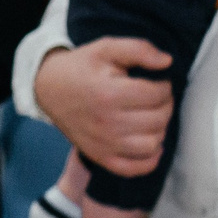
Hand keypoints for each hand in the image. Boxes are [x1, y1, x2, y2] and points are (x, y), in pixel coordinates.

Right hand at [31, 38, 174, 176]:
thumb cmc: (81, 67)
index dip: (165, 86)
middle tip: (156, 97)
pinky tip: (149, 141)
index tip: (158, 81)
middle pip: (158, 119)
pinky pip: (135, 169)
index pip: (157, 95)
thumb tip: (167, 62)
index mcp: (108, 93)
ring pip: (152, 144)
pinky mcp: (100, 157)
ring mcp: (103, 144)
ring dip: (160, 129)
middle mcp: (107, 122)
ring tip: (151, 116)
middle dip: (165, 105)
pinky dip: (150, 159)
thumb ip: (139, 49)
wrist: (49, 89)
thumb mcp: (106, 48)